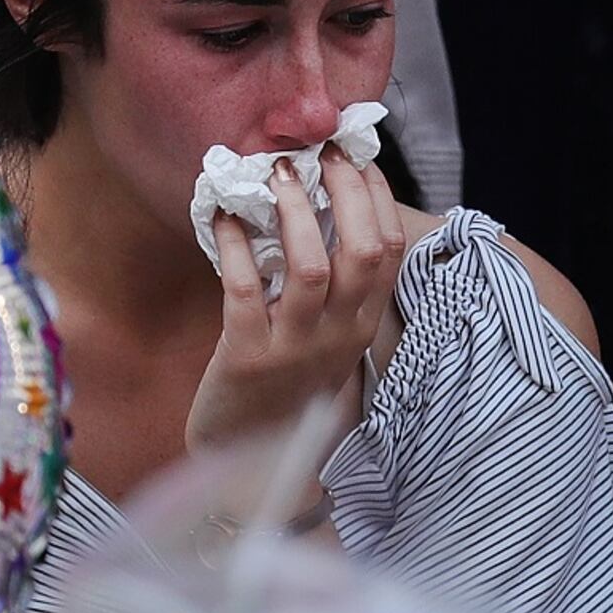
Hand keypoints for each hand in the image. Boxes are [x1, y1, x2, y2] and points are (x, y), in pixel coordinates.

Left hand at [186, 155, 407, 454]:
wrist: (246, 459)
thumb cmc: (284, 385)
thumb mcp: (327, 338)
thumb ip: (334, 288)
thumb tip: (320, 207)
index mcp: (363, 326)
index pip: (389, 251)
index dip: (376, 197)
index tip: (354, 158)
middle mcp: (339, 336)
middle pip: (362, 252)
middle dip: (344, 192)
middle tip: (319, 153)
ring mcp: (295, 349)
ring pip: (311, 269)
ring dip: (293, 212)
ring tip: (275, 175)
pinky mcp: (247, 359)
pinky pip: (245, 291)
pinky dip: (235, 247)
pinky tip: (223, 219)